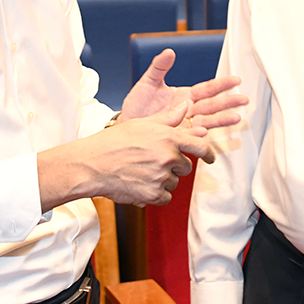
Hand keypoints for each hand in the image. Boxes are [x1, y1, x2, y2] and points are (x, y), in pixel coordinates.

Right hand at [37, 97, 213, 208]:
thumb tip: (186, 105)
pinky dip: (156, 194)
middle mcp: (168, 157)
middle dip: (174, 166)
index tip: (210, 159)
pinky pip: (165, 197)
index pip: (200, 147)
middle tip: (153, 162)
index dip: (209, 154)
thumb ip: (168, 118)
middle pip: (186, 167)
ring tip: (141, 172)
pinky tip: (140, 185)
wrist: (92, 165)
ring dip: (163, 180)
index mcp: (169, 138)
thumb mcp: (142, 124)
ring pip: (174, 182)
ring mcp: (161, 177)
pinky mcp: (153, 194)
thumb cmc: (114, 142)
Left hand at [120, 48, 246, 130]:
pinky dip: (196, 135)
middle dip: (229, 102)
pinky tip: (205, 132)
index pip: (207, 89)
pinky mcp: (176, 137)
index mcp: (185, 96)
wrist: (124, 126)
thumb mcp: (148, 83)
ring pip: (207, 122)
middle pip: (212, 106)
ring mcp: (184, 125)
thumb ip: (159, 68)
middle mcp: (188, 111)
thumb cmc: (137, 106)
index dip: (222, 85)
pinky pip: (188, 136)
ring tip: (237, 118)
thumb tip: (170, 52)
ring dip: (221, 120)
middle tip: (244, 100)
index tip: (236, 80)